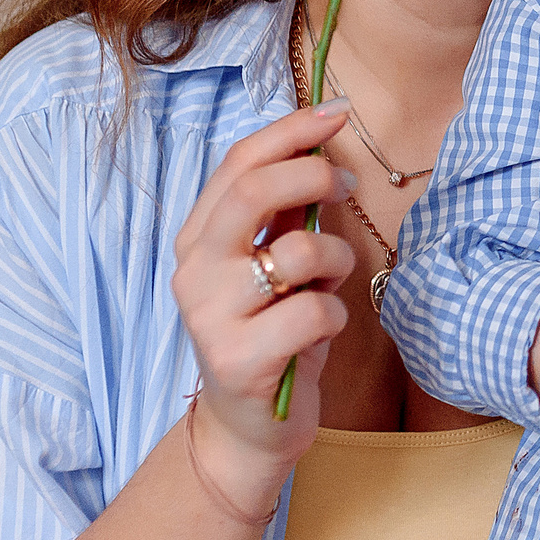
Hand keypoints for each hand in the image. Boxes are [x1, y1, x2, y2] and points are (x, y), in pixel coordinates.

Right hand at [168, 101, 358, 503]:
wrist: (248, 427)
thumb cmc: (271, 333)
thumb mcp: (276, 265)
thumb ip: (287, 211)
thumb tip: (320, 141)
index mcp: (198, 238)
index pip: (239, 163)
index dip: (292, 130)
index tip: (337, 113)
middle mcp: (194, 271)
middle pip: (256, 191)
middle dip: (315, 176)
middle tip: (346, 187)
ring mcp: (211, 316)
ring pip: (298, 250)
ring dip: (337, 259)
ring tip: (330, 284)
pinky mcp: (240, 359)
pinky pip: (315, 310)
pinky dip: (336, 315)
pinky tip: (320, 334)